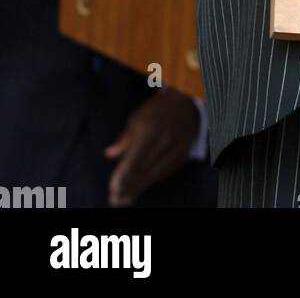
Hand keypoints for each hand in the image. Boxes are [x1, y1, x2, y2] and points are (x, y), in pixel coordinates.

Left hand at [104, 89, 199, 205]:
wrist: (186, 103)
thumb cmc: (157, 110)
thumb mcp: (137, 118)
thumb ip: (124, 138)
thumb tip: (109, 154)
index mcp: (150, 130)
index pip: (134, 160)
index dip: (122, 176)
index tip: (112, 188)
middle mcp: (164, 141)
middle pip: (144, 171)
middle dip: (128, 188)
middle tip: (115, 200)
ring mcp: (176, 149)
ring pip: (155, 175)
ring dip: (139, 189)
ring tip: (124, 199)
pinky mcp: (183, 155)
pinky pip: (165, 173)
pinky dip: (151, 182)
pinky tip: (140, 188)